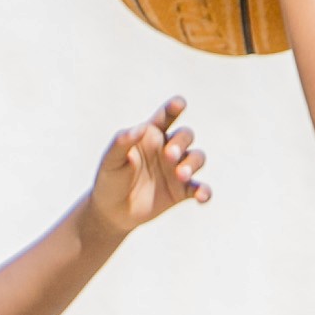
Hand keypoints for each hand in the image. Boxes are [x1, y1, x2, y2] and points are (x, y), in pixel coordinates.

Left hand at [85, 97, 208, 238]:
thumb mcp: (111, 160)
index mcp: (151, 135)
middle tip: (169, 155)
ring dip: (192, 164)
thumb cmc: (110, 178)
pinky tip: (202, 197)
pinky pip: (200, 188)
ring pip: (197, 158)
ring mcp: (177, 169)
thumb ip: (122, 142)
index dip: (174, 108)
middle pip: (186, 135)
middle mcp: (168, 148)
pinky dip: (204, 191)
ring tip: (181, 175)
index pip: (165, 116)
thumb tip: (140, 128)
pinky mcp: (182, 191)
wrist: (112, 211)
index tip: (180, 103)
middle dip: (181, 142)